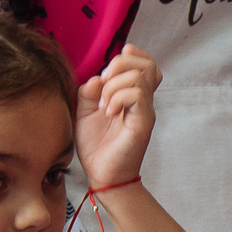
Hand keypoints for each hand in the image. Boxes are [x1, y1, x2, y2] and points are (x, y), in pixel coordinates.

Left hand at [76, 45, 158, 191]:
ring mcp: (145, 111)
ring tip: (103, 105)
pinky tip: (108, 112)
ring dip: (113, 86)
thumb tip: (97, 77)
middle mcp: (142, 101)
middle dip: (119, 66)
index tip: (110, 68)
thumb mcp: (85, 112)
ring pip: (138, 77)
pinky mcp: (143, 122)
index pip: (146, 64)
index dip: (133, 56)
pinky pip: (136, 94)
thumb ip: (89, 92)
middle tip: (103, 85)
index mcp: (132, 96)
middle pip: (146, 65)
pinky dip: (118, 98)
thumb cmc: (97, 146)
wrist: (103, 175)